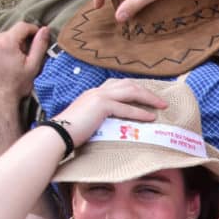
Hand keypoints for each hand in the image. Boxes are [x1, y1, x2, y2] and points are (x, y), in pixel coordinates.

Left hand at [0, 21, 48, 107]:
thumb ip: (39, 45)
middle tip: (22, 57)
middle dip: (17, 42)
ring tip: (8, 62)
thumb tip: (45, 29)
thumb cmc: (17, 84)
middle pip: (9, 34)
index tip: (36, 37)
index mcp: (7, 42)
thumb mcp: (33, 66)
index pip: (22, 26)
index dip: (32, 30)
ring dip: (4, 46)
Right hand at [49, 78, 169, 147]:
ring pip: (130, 92)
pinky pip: (125, 108)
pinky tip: (151, 117)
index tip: (148, 95)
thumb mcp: (89, 121)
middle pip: (128, 84)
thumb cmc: (71, 133)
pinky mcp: (100, 106)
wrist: (57, 134)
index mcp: (93, 94)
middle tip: (161, 101)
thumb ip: (102, 119)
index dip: (135, 88)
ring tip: (161, 106)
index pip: (118, 85)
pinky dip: (140, 112)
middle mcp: (97, 91)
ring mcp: (98, 96)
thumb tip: (117, 127)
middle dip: (146, 91)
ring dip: (148, 99)